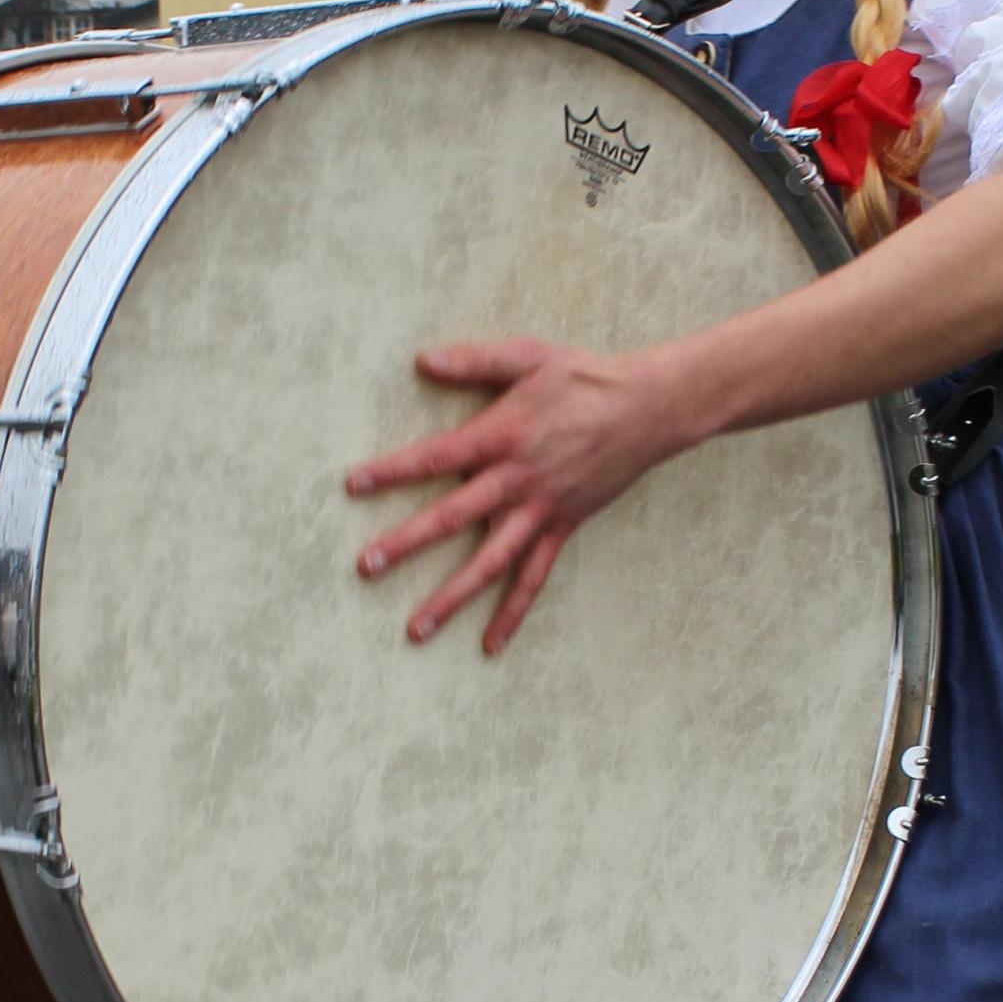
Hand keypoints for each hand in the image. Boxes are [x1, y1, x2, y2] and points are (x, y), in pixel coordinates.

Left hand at [345, 339, 677, 652]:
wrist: (648, 409)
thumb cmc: (584, 378)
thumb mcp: (528, 357)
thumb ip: (474, 361)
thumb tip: (422, 361)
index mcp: (501, 435)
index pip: (434, 458)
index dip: (392, 471)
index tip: (353, 486)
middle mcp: (516, 480)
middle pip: (451, 518)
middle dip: (405, 543)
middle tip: (365, 566)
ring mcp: (540, 511)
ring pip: (489, 564)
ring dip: (451, 597)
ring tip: (415, 629)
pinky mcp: (562, 528)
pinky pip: (533, 579)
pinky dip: (512, 613)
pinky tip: (490, 644)